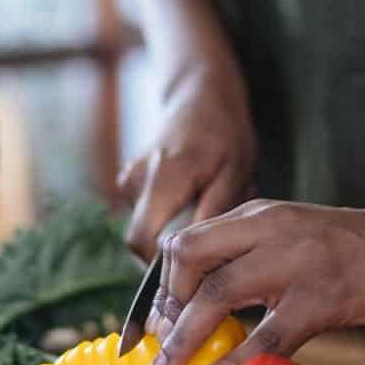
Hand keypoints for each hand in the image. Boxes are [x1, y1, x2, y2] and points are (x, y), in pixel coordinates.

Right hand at [118, 67, 256, 259]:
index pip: (143, 241)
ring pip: (145, 229)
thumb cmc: (224, 134)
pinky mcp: (129, 183)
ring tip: (204, 209)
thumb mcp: (235, 171)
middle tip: (208, 239)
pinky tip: (192, 200)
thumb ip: (215, 210)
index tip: (197, 266)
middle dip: (171, 251)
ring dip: (172, 231)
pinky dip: (168, 217)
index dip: (164, 264)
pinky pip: (146, 216)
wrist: (200, 98)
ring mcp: (128, 181)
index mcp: (163, 177)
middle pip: (139, 241)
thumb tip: (198, 249)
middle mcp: (136, 180)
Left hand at [145, 198, 364, 364]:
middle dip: (165, 309)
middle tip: (163, 349)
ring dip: (184, 339)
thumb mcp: (292, 235)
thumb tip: (204, 305)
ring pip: (217, 294)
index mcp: (257, 215)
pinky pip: (267, 336)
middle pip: (187, 259)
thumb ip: (252, 255)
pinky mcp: (323, 296)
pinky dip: (233, 364)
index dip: (161, 286)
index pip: (184, 242)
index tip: (159, 323)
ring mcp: (295, 260)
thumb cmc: (353, 247)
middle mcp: (268, 228)